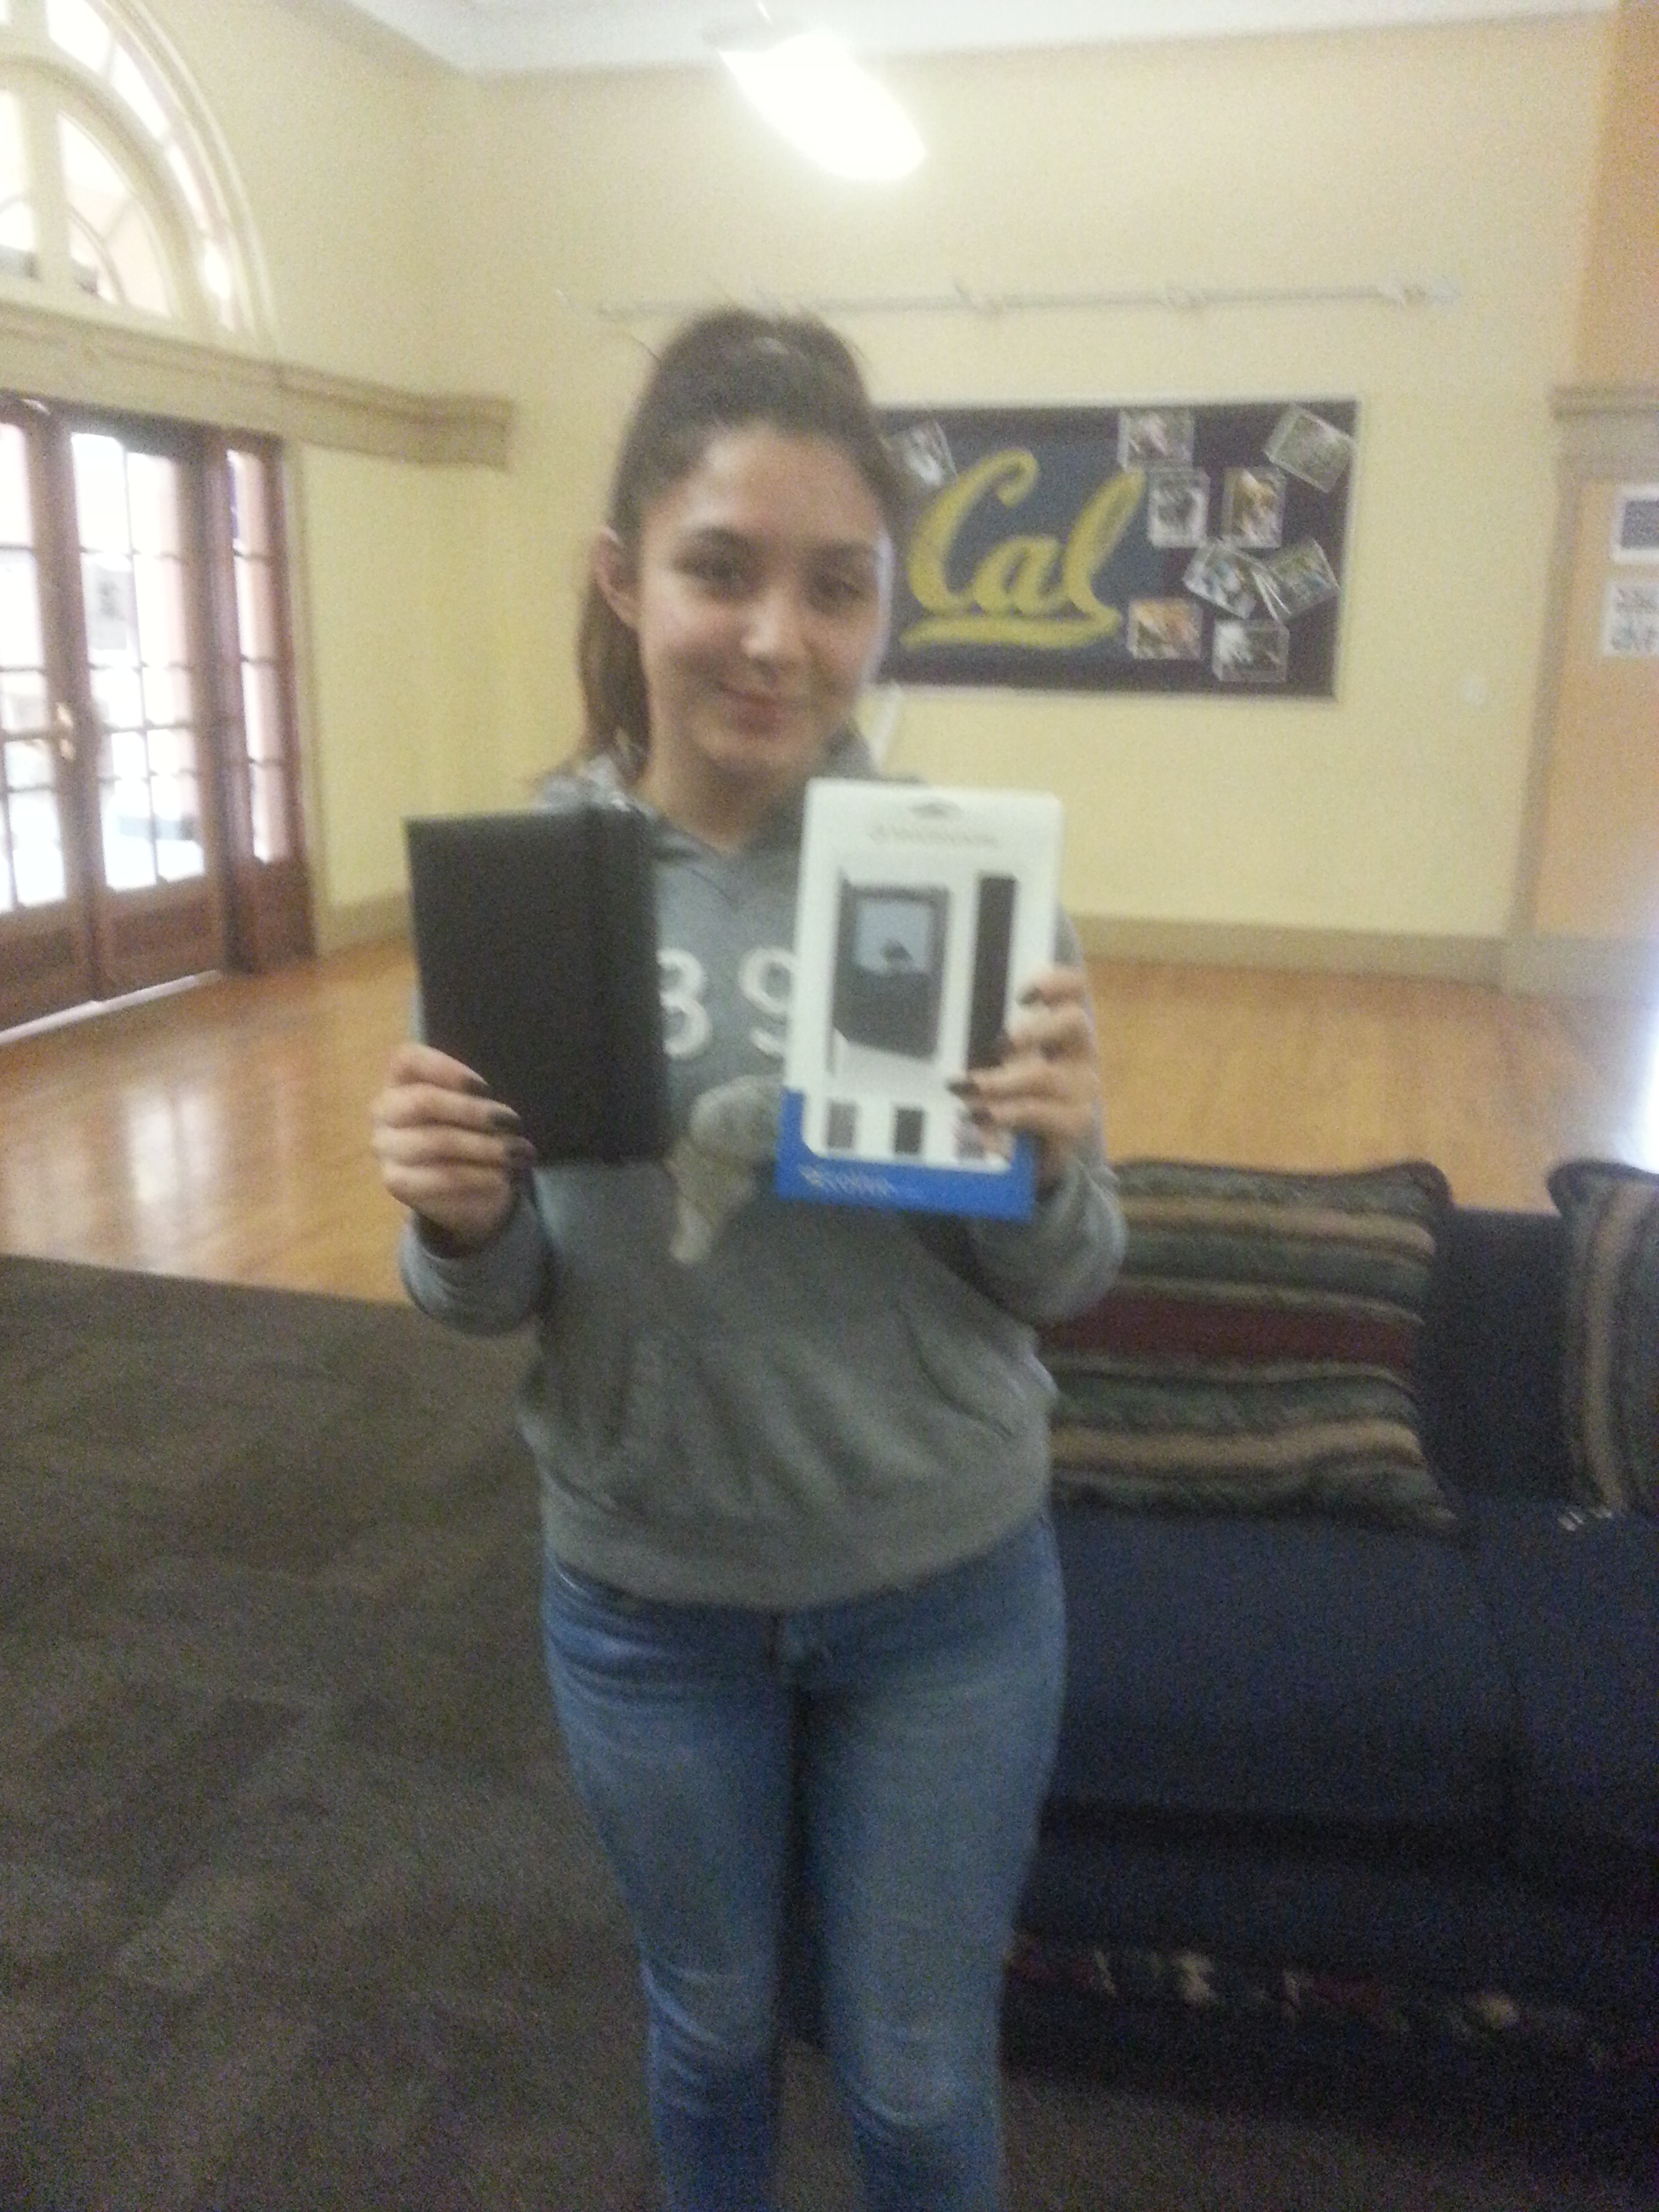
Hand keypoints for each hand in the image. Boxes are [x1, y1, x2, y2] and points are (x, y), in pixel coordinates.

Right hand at [370, 1042, 534, 1251]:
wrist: (459, 1183)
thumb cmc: (468, 1130)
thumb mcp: (474, 1105)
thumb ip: (477, 1095)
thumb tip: (496, 1107)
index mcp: (400, 1078)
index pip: (408, 1060)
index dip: (445, 1069)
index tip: (485, 1087)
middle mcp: (384, 1110)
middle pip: (423, 1101)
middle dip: (472, 1111)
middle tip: (512, 1122)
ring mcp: (385, 1146)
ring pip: (435, 1142)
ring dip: (484, 1147)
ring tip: (517, 1152)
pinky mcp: (396, 1181)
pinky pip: (440, 1178)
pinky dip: (478, 1176)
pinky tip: (503, 1178)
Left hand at [950, 966, 1101, 1191]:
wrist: (1036, 1155)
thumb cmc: (1014, 1098)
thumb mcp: (1000, 1068)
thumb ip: (985, 1048)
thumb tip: (946, 1042)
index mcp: (1063, 1029)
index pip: (1075, 990)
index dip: (1057, 982)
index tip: (1023, 994)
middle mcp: (1081, 1053)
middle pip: (1074, 1021)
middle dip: (1035, 1029)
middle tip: (1000, 1044)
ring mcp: (1083, 1089)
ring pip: (1044, 1074)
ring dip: (1002, 1081)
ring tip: (969, 1090)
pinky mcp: (1076, 1123)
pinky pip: (1037, 1113)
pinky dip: (1006, 1115)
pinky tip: (981, 1121)